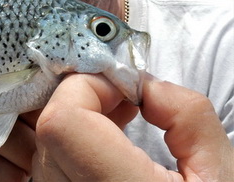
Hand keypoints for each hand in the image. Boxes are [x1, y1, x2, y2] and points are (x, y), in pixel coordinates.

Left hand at [32, 73, 233, 180]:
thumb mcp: (223, 174)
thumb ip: (185, 113)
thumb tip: (140, 85)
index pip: (61, 123)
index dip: (86, 91)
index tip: (125, 92)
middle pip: (50, 131)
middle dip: (85, 101)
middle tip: (126, 102)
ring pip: (44, 149)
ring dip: (76, 122)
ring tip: (118, 123)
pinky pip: (47, 170)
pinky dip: (70, 147)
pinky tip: (104, 146)